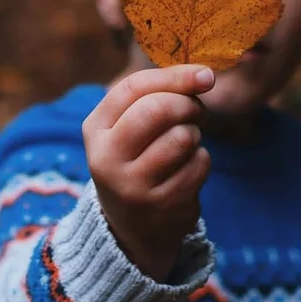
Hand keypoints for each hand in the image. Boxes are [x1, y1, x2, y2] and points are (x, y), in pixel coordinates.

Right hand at [81, 65, 215, 280]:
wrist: (132, 227)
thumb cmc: (136, 160)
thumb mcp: (128, 127)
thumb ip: (158, 95)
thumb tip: (205, 74)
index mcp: (95, 130)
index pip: (133, 88)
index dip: (174, 76)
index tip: (204, 75)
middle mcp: (107, 159)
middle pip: (157, 110)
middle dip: (187, 104)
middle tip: (196, 112)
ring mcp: (134, 186)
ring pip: (182, 137)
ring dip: (194, 135)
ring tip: (185, 144)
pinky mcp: (162, 205)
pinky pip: (199, 164)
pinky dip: (201, 160)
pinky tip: (187, 170)